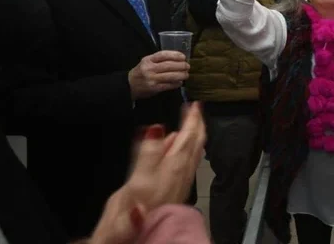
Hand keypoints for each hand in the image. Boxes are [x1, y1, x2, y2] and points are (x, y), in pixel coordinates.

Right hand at [90, 102, 205, 243]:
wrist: (142, 236)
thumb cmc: (137, 211)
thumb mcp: (137, 179)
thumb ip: (148, 152)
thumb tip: (157, 127)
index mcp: (174, 166)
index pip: (188, 137)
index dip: (192, 119)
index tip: (195, 104)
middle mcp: (182, 173)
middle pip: (195, 144)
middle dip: (197, 125)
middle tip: (196, 110)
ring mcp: (181, 182)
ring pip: (194, 154)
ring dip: (194, 136)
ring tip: (192, 124)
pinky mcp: (176, 190)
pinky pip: (188, 163)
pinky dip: (187, 150)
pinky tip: (180, 151)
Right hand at [128, 51, 189, 99]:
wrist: (129, 85)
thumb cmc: (141, 72)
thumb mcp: (146, 62)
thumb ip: (159, 60)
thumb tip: (177, 59)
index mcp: (148, 60)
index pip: (163, 55)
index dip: (174, 55)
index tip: (183, 57)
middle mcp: (149, 69)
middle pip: (168, 66)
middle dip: (181, 66)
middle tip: (187, 66)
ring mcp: (152, 79)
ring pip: (170, 76)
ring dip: (181, 75)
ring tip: (186, 75)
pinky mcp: (154, 88)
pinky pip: (168, 85)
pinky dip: (176, 84)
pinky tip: (180, 82)